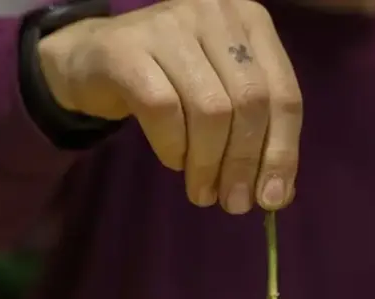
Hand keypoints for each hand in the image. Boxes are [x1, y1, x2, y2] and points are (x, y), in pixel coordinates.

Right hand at [38, 0, 301, 213]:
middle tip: (233, 203)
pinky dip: (174, 148)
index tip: (272, 198)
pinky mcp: (128, 50)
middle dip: (244, 163)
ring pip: (211, 110)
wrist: (91, 58)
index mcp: (251, 20)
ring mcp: (170, 25)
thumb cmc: (169, 79)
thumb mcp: (221, 95)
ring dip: (209, 164)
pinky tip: (174, 162)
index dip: (282, 152)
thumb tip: (277, 195)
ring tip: (202, 192)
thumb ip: (254, 134)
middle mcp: (215, 12)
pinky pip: (164, 111)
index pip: (284, 93)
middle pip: (250, 102)